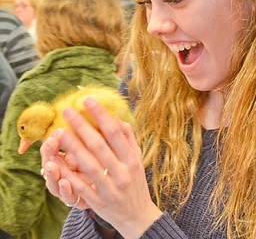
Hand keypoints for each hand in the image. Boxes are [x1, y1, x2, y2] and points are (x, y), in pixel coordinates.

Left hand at [41, 97, 161, 237]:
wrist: (138, 216)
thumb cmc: (136, 184)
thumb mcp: (137, 160)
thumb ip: (129, 139)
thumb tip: (117, 118)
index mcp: (132, 160)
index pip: (115, 133)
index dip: (101, 115)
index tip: (88, 100)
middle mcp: (122, 172)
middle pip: (99, 146)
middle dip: (82, 126)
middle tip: (67, 111)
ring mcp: (110, 188)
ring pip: (88, 164)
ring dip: (72, 147)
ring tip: (59, 131)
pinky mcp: (98, 201)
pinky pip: (80, 185)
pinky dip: (68, 173)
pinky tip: (56, 161)